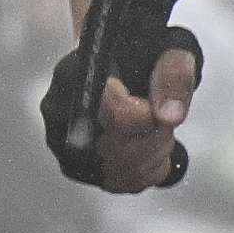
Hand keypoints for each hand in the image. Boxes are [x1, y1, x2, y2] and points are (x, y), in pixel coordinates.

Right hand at [40, 24, 203, 192]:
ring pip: (120, 172)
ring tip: (156, 128)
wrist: (125, 62)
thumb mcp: (171, 49)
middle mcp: (59, 110)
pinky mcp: (74, 165)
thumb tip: (169, 116)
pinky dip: (145, 171)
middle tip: (162, 115)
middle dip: (155, 137)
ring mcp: (62, 141)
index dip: (149, 116)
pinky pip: (120, 184)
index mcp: (77, 74)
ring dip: (153, 154)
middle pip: (118, 150)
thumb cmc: (144, 54)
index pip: (115, 116)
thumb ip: (174, 75)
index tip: (155, 104)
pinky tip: (148, 147)